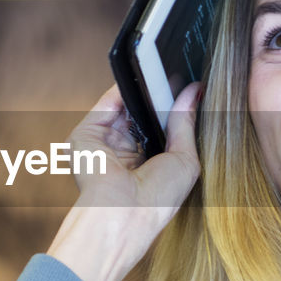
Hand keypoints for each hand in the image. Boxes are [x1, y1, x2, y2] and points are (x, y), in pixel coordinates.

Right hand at [47, 82, 201, 280]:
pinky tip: (145, 74)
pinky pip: (108, 102)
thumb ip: (185, 124)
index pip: (160, 127)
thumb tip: (195, 91)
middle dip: (161, 93)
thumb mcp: (184, 159)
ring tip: (168, 67)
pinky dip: (126, 86)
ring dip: (144, 87)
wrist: (123, 213)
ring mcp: (103, 142)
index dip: (175, 106)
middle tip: (183, 71)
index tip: (193, 84)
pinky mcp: (86, 133)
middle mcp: (123, 152)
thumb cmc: (157, 199)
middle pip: (142, 112)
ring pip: (125, 104)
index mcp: (146, 164)